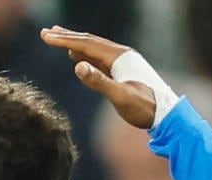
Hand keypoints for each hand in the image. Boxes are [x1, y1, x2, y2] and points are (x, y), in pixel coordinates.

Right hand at [40, 27, 156, 129]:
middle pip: (89, 41)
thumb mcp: (120, 97)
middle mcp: (121, 55)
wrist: (165, 115)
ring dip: (74, 42)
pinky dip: (84, 54)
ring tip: (58, 37)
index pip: (87, 44)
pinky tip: (77, 56)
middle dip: (67, 36)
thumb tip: (77, 66)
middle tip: (46, 33)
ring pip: (93, 48)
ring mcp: (122, 62)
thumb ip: (99, 82)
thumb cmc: (144, 108)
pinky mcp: (121, 71)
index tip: (46, 37)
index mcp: (119, 57)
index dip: (65, 40)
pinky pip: (98, 58)